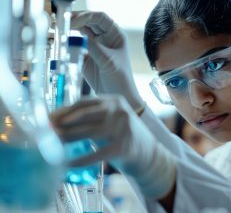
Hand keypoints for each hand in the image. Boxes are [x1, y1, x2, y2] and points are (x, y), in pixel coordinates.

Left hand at [50, 95, 175, 198]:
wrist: (149, 154)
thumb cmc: (123, 135)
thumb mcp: (110, 119)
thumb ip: (91, 117)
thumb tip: (58, 120)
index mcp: (115, 100)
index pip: (85, 102)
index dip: (64, 110)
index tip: (48, 118)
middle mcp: (120, 111)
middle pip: (85, 115)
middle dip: (62, 123)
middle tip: (46, 131)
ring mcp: (123, 128)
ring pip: (89, 132)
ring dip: (68, 139)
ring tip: (52, 145)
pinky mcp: (124, 147)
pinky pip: (97, 154)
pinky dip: (80, 160)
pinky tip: (68, 164)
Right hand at [70, 11, 144, 110]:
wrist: (119, 97)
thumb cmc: (121, 79)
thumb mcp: (108, 61)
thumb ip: (94, 47)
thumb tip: (77, 37)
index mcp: (115, 35)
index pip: (100, 18)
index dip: (86, 15)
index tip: (72, 19)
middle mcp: (105, 38)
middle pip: (88, 22)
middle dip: (75, 20)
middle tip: (60, 22)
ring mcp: (95, 47)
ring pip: (80, 33)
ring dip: (69, 31)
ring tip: (57, 29)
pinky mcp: (86, 57)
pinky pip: (75, 47)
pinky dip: (67, 45)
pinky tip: (60, 44)